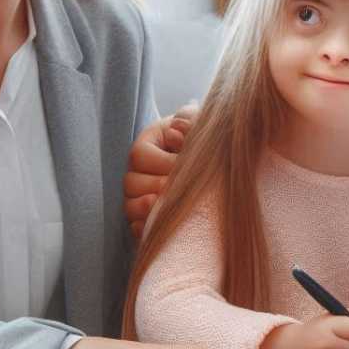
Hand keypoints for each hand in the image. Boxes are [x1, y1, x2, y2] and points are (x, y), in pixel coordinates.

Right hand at [124, 102, 197, 236]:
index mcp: (149, 143)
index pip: (139, 156)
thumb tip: (176, 129)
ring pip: (129, 207)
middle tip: (182, 190)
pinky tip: (163, 225)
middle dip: (159, 188)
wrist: (219, 160)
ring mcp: (141, 195)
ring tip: (170, 207)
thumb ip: (191, 120)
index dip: (162, 163)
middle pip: (131, 184)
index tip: (185, 165)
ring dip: (150, 210)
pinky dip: (147, 229)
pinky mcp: (149, 218)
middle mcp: (139, 170)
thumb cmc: (210, 138)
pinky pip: (137, 228)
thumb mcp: (201, 123)